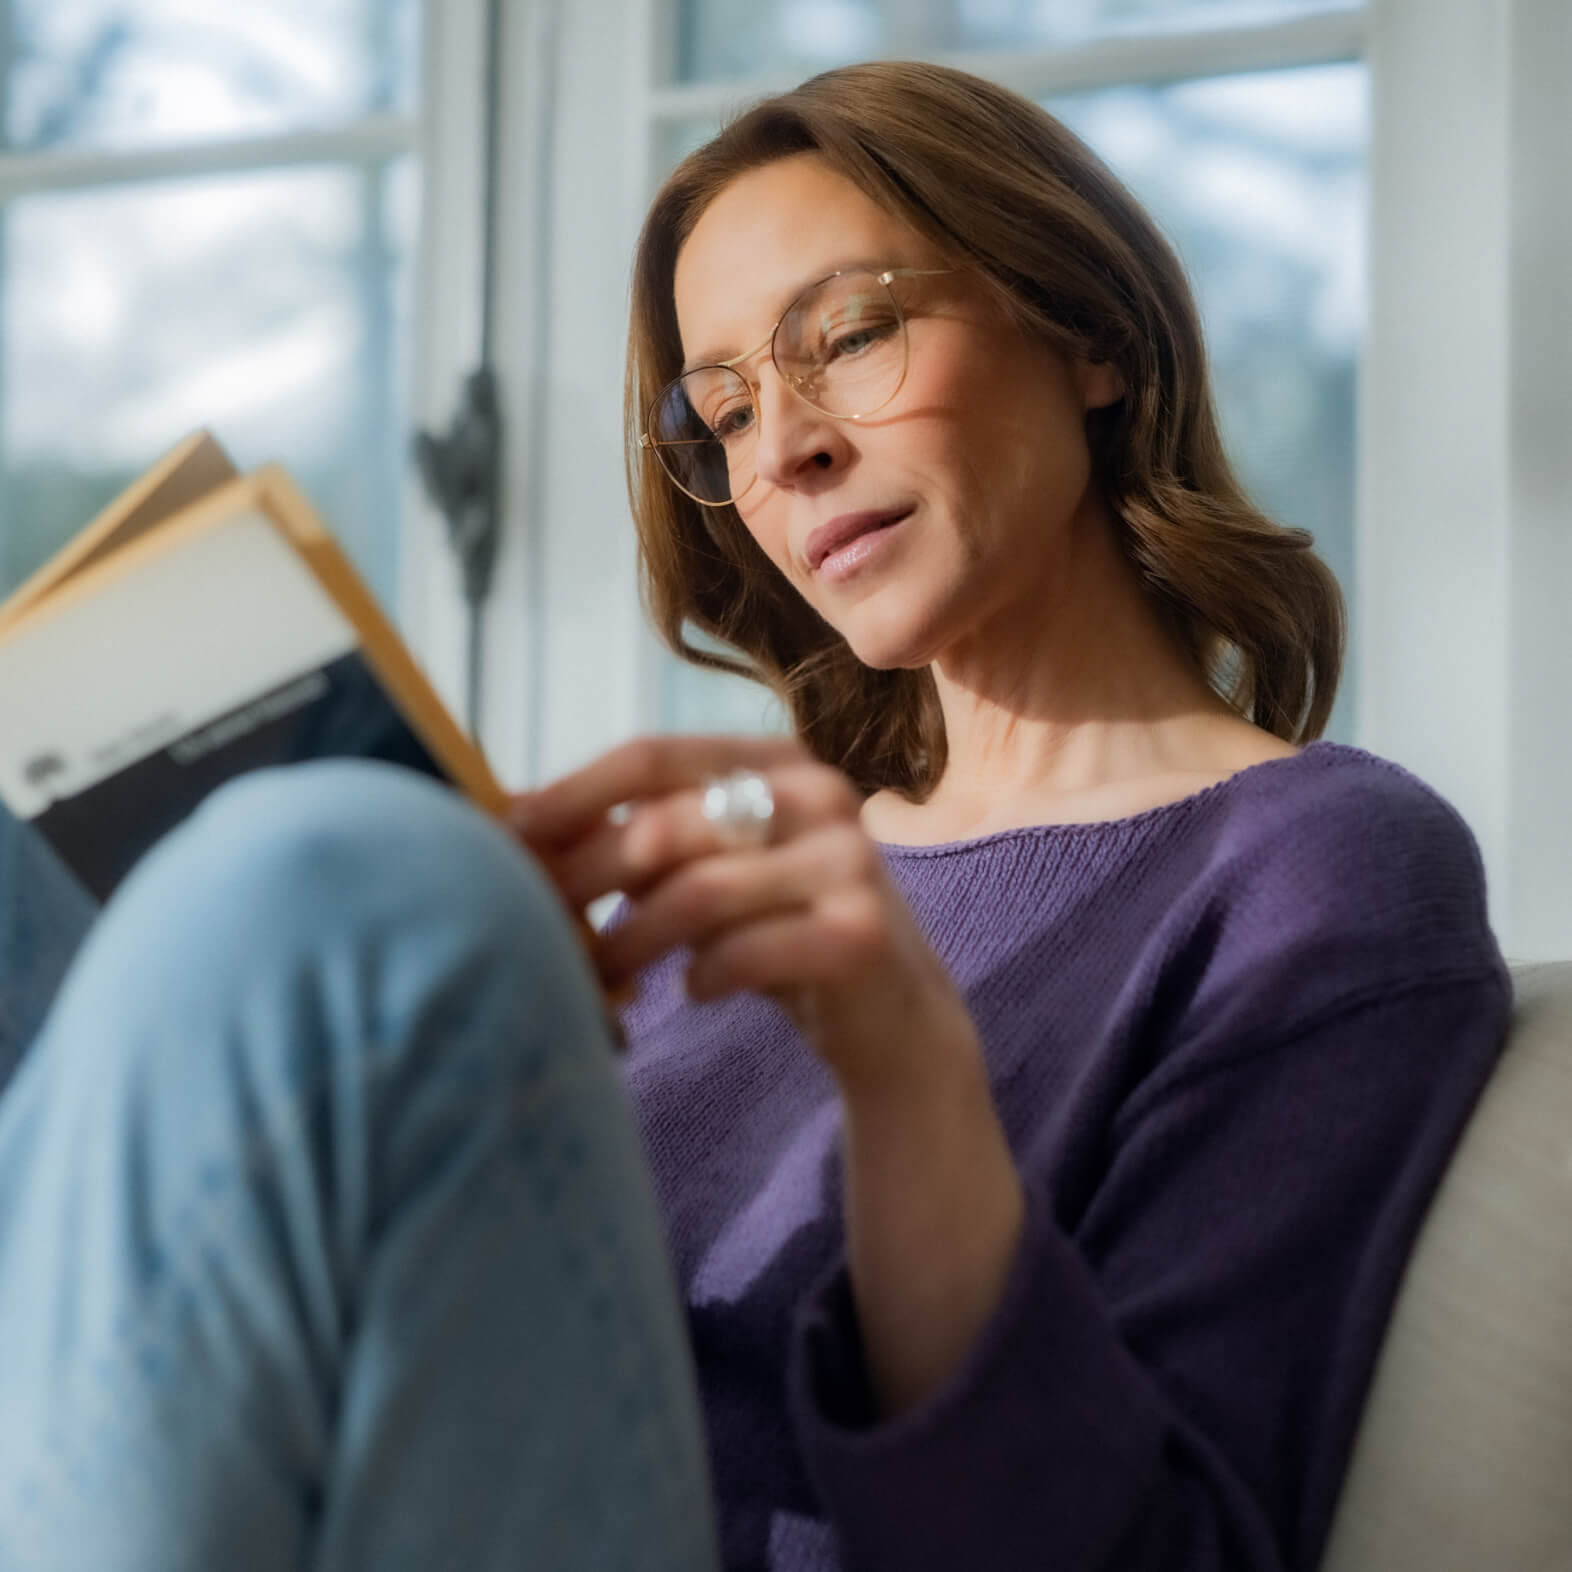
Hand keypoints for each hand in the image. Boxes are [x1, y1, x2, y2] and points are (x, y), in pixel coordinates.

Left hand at [509, 735, 977, 1091]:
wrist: (894, 1014)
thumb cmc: (780, 930)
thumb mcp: (716, 868)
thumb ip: (642, 837)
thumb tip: (513, 816)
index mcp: (776, 760)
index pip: (653, 755)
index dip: (572, 793)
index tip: (506, 835)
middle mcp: (819, 793)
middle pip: (665, 826)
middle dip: (586, 881)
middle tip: (540, 928)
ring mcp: (848, 860)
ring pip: (698, 893)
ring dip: (629, 943)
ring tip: (601, 978)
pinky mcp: (861, 932)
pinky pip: (745, 954)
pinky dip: (701, 978)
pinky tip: (690, 992)